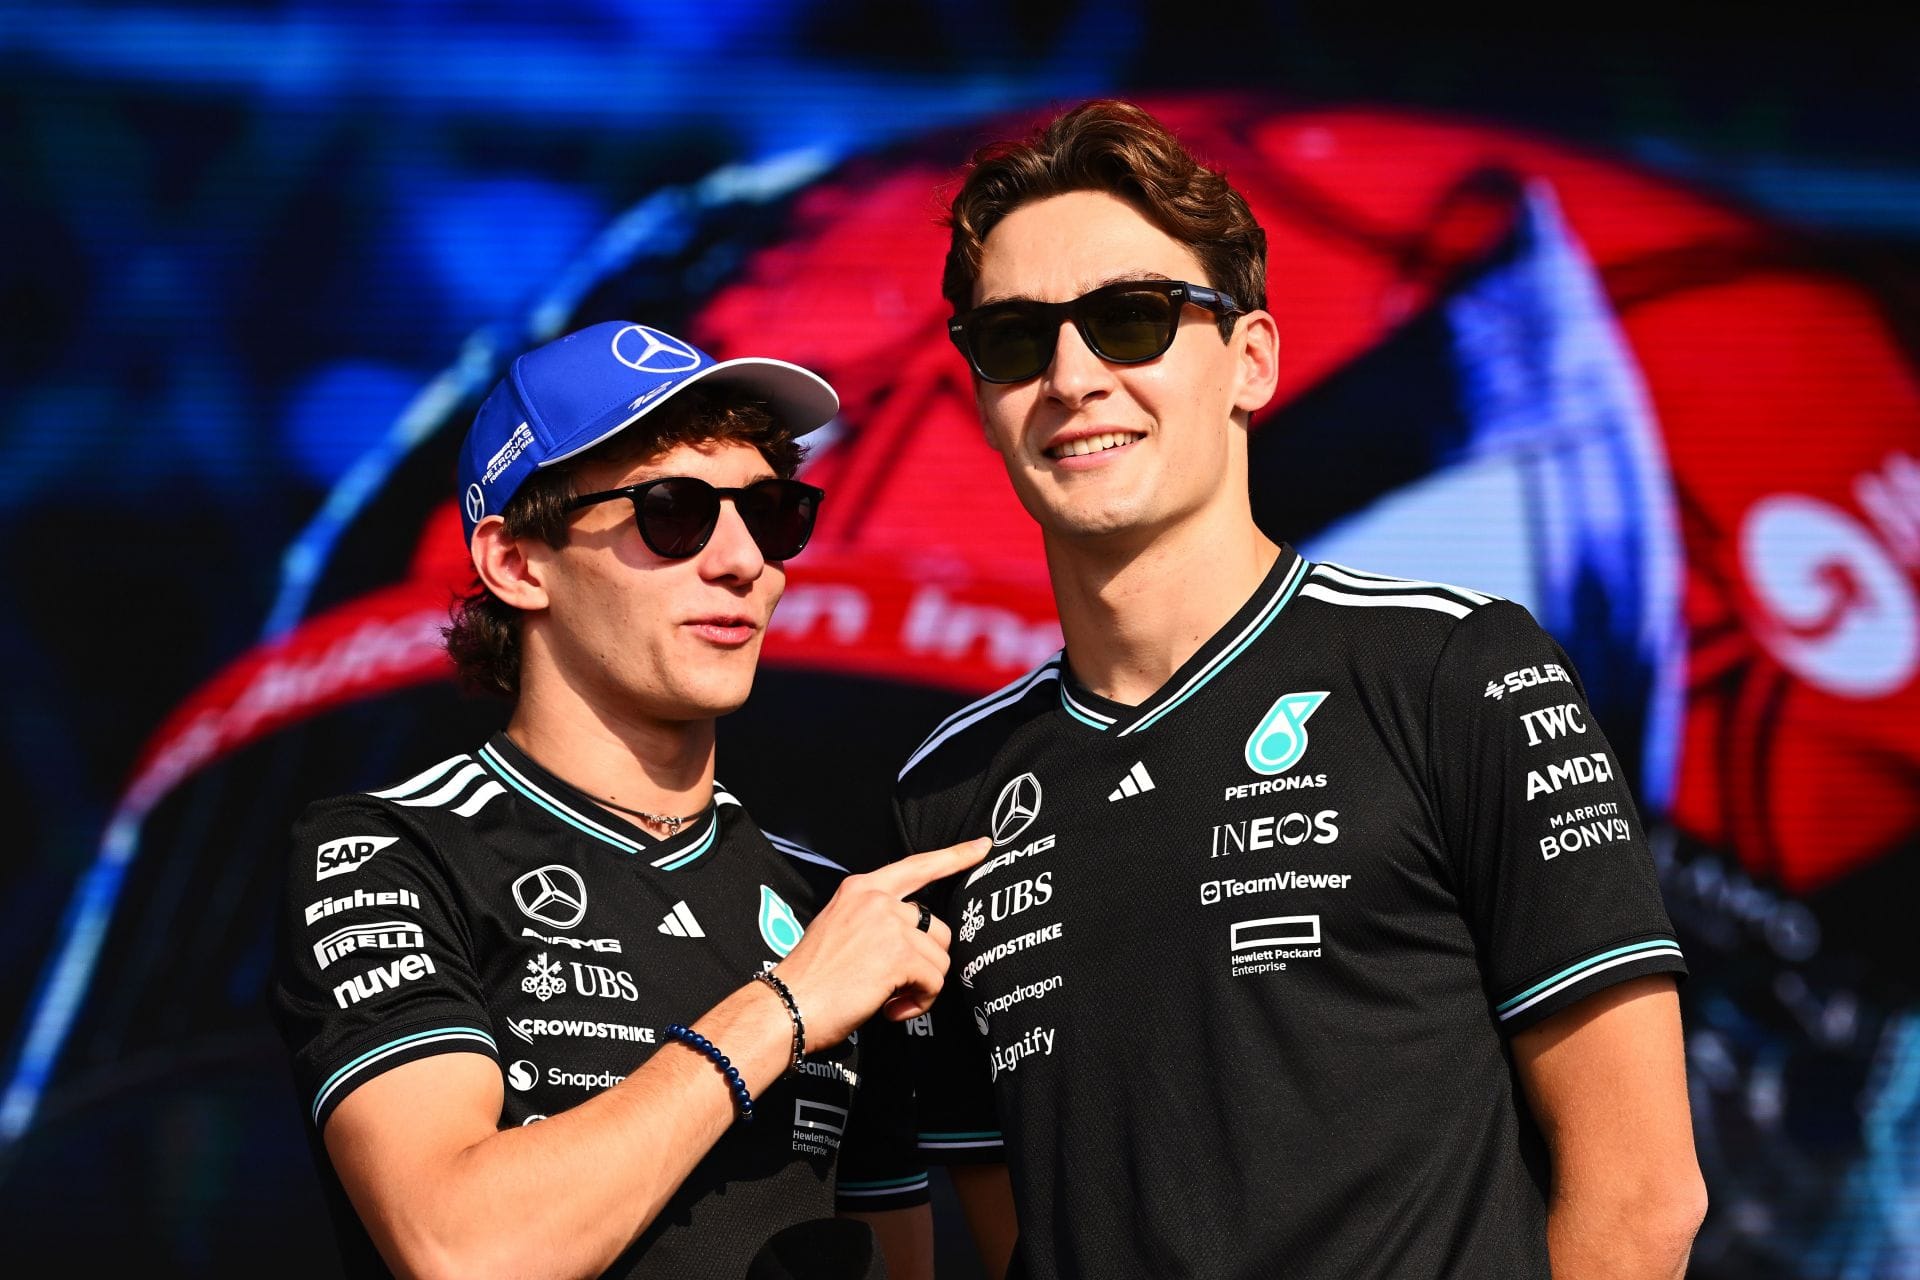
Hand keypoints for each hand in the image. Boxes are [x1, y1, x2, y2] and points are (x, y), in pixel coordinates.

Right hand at [772, 837, 988, 1050]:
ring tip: (890, 1000)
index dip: (954, 856)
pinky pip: (935, 982)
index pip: (917, 866)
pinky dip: (920, 1003)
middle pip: (937, 927)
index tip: (982, 846)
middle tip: (898, 986)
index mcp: (860, 888)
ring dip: (922, 987)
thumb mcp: (838, 929)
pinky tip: (892, 1010)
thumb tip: (915, 940)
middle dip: (927, 962)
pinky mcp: (899, 954)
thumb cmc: (810, 980)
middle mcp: (877, 899)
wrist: (786, 1006)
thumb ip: (874, 921)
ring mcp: (889, 924)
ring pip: (940, 959)